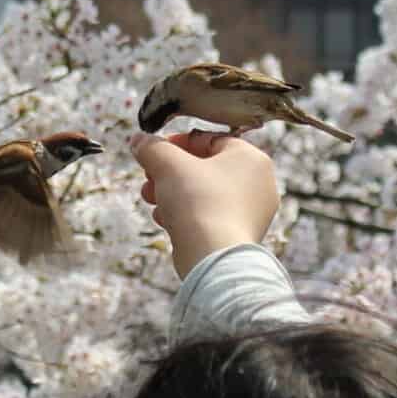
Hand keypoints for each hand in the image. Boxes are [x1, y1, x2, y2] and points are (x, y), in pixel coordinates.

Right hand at [131, 130, 280, 279]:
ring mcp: (250, 213)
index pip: (209, 140)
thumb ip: (152, 148)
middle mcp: (258, 184)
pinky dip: (185, 215)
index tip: (154, 150)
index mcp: (251, 158)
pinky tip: (164, 219)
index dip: (176, 143)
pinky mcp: (238, 236)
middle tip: (149, 176)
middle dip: (169, 172)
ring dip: (172, 194)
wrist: (212, 257)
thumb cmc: (199, 204)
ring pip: (203, 194)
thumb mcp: (168, 165)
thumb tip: (138, 141)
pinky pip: (208, 217)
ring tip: (150, 198)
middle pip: (204, 168)